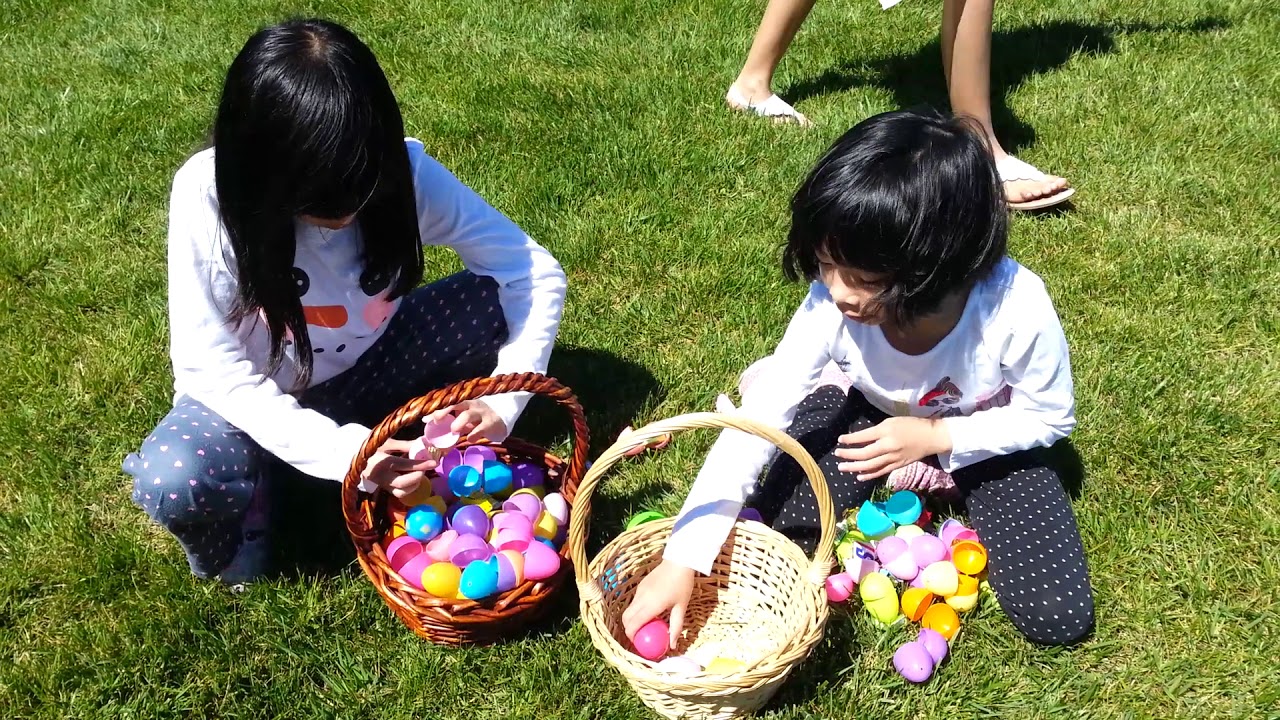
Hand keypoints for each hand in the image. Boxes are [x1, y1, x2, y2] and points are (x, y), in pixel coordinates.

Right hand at [361, 438, 435, 498]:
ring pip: (400, 493)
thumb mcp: (388, 443)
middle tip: (424, 469)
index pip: (404, 465)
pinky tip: (414, 479)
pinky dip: (409, 488)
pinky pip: (398, 493)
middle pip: (401, 484)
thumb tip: (424, 444)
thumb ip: (405, 445)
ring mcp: (381, 484)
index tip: (433, 462)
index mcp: (381, 461)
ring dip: (413, 485)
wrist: (352, 456)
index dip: (420, 464)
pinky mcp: (383, 488)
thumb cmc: (371, 446)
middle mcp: (381, 476)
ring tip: (419, 474)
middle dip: (417, 477)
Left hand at [426, 400, 506, 441]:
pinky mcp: (490, 423)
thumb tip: (428, 424)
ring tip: (454, 430)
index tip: (426, 419)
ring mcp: (481, 413)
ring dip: (459, 422)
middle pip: (456, 404)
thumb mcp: (464, 418)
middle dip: (445, 411)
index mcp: (463, 403)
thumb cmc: (478, 418)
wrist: (502, 418)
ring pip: (468, 414)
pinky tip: (469, 439)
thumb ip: (450, 420)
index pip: (448, 404)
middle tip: (437, 421)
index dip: (436, 410)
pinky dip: (474, 434)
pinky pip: (481, 428)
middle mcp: (471, 405)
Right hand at [621, 560, 695, 649]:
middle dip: (629, 629)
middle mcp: (642, 598)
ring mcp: (640, 591)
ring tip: (646, 625)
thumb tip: (673, 645)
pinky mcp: (640, 586)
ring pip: (629, 610)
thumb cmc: (683, 584)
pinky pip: (634, 602)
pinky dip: (637, 610)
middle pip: (626, 618)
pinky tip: (650, 611)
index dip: (631, 636)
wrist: (679, 561)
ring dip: (633, 620)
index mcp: (651, 605)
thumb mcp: (681, 607)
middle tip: (639, 636)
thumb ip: (676, 627)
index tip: (637, 643)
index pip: (633, 624)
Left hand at [833, 416, 951, 480]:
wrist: (931, 437)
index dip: (850, 439)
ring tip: (842, 467)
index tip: (839, 440)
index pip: (863, 436)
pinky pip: (880, 471)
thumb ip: (876, 430)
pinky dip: (868, 475)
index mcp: (886, 431)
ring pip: (870, 465)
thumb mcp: (892, 421)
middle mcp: (888, 446)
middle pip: (864, 453)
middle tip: (837, 454)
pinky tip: (858, 476)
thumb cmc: (911, 425)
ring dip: (854, 467)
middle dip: (848, 455)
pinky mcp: (897, 465)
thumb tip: (860, 438)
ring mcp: (893, 458)